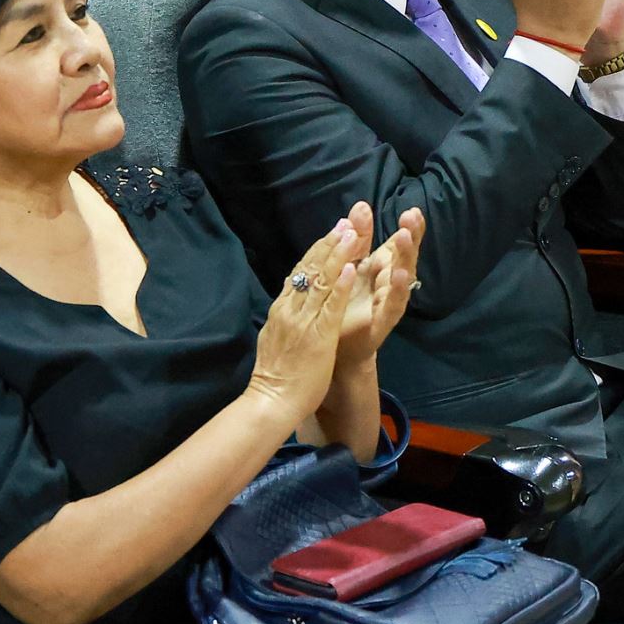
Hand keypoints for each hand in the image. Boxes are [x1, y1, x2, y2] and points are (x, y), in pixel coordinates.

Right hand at [246, 218, 366, 417]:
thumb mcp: (275, 336)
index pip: (300, 272)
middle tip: (346, 223)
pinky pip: (330, 306)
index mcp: (282, 309)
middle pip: (310, 269)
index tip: (331, 233)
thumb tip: (288, 299)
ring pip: (321, 281)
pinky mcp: (318, 335)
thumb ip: (284, 316)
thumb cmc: (277, 375)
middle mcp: (290, 309)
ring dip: (337, 255)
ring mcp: (303, 320)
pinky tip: (351, 268)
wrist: (271, 401)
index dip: (317, 251)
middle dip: (329, 244)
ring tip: (352, 234)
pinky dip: (340, 285)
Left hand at [337, 205, 423, 369]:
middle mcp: (391, 280)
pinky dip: (397, 289)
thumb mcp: (350, 264)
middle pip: (405, 255)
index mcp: (383, 265)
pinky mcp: (383, 320)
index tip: (413, 210)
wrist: (335, 347)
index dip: (410, 227)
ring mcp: (390, 300)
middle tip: (411, 216)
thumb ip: (358, 238)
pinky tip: (398, 274)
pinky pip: (393, 303)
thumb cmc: (346, 302)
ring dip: (405, 256)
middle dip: (409, 235)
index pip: (400, 242)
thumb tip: (361, 206)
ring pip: (403, 276)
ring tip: (404, 237)